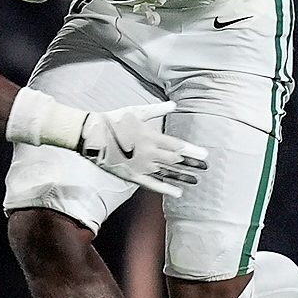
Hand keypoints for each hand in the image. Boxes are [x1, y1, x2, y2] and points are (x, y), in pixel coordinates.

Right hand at [77, 101, 207, 197]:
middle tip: (205, 168)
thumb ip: (158, 110)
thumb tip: (174, 105)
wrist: (92, 135)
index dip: (192, 151)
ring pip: (166, 173)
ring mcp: (141, 166)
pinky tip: (177, 192)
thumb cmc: (114, 120)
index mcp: (151, 136)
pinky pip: (152, 184)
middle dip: (191, 164)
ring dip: (182, 177)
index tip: (205, 155)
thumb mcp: (137, 111)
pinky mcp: (132, 175)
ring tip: (195, 181)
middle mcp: (149, 153)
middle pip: (175, 160)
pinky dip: (166, 189)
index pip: (177, 146)